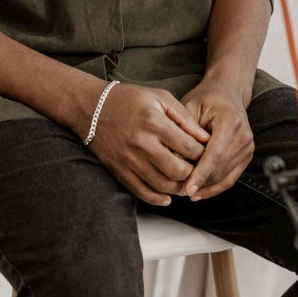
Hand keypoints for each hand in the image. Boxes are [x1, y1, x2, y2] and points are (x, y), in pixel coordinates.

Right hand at [87, 83, 210, 205]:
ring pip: (163, 185)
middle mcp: (142, 143)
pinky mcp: (119, 171)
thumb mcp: (160, 97)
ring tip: (185, 181)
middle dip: (192, 173)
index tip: (204, 153)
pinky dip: (158, 199)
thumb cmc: (129, 99)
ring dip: (179, 188)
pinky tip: (167, 196)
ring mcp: (129, 160)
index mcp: (154, 122)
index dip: (202, 153)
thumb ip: (185, 117)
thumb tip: (205, 139)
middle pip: (178, 170)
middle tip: (196, 169)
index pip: (188, 147)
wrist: (92, 108)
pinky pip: (142, 192)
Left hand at [177, 82, 253, 200]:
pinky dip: (214, 187)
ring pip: (225, 177)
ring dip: (206, 188)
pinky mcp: (247, 155)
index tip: (187, 189)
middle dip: (200, 183)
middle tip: (179, 192)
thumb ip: (184, 133)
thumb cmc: (206, 97)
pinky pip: (230, 177)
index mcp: (231, 122)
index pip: (215, 155)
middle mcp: (244, 136)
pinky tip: (199, 192)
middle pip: (220, 169)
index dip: (200, 174)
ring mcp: (248, 147)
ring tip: (186, 194)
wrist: (227, 91)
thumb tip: (175, 161)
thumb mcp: (190, 108)